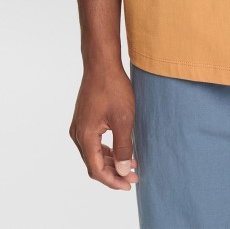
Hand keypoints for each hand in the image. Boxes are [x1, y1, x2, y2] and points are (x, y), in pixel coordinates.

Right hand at [69, 62, 138, 189]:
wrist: (102, 63)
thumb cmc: (113, 88)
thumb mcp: (124, 119)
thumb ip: (123, 147)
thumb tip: (123, 170)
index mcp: (85, 136)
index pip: (96, 170)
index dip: (113, 180)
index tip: (129, 185)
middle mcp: (78, 133)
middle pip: (93, 163)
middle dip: (114, 172)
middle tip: (134, 176)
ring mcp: (79, 126)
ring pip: (93, 154)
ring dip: (111, 161)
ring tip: (132, 164)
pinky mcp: (84, 119)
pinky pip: (93, 142)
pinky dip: (107, 150)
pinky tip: (122, 149)